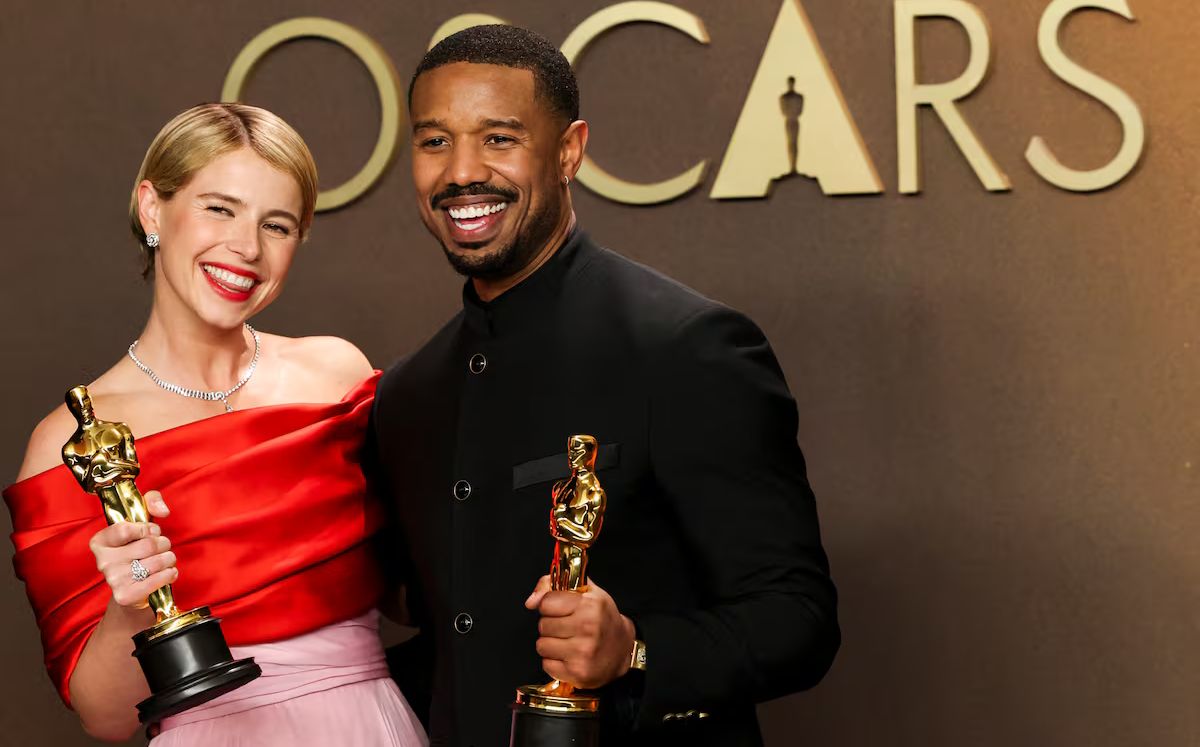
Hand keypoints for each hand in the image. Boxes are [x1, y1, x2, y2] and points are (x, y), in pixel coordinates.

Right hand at [88, 490, 176, 607]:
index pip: (125, 529)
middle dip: (163, 544)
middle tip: (161, 548)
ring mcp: (113, 579)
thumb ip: (150, 502)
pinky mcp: (126, 595)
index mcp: (100, 542)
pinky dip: (170, 574)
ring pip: (157, 561)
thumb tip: (162, 510)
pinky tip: (167, 573)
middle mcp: (103, 561)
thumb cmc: (138, 552)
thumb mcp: (140, 523)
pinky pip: (160, 578)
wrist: (134, 591)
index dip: (146, 528)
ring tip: (164, 561)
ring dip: (169, 559)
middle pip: (148, 545)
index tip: (151, 532)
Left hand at [525, 575, 635, 688]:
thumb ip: (554, 585)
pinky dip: (554, 662)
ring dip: (551, 645)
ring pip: (542, 646)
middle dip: (551, 626)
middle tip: (568, 627)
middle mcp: (588, 628)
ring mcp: (582, 652)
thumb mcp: (586, 592)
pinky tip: (569, 656)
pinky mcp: (577, 673)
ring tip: (568, 642)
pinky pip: (546, 665)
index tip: (560, 609)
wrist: (623, 650)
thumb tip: (531, 601)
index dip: (550, 605)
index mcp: (590, 605)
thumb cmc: (603, 619)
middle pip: (543, 625)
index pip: (546, 602)